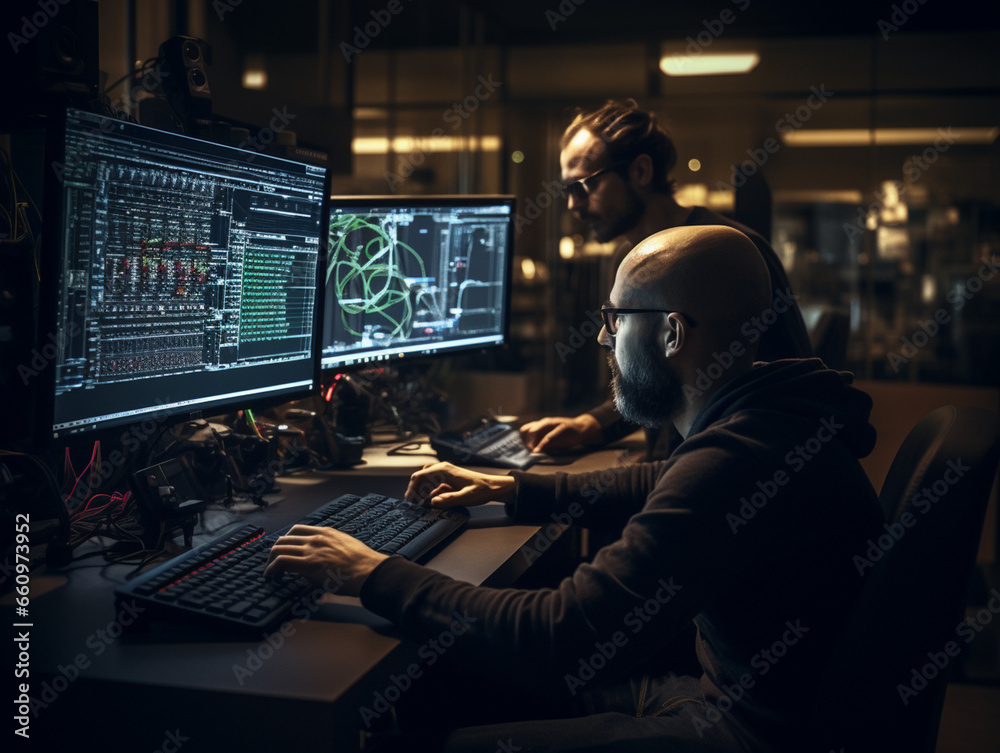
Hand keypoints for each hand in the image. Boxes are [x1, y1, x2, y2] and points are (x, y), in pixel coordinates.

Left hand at [264, 524, 387, 596]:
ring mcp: (311, 550)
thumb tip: (325, 558)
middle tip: (274, 563)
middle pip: (285, 538)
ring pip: (279, 548)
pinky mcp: (308, 564)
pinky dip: (271, 569)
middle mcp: (316, 538)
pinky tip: (270, 576)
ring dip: (271, 560)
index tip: (285, 550)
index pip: (298, 530)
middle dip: (276, 551)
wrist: (369, 571)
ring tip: (271, 572)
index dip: (287, 540)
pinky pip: (281, 561)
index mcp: (326, 533)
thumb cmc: (363, 565)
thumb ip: (332, 548)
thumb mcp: (346, 547)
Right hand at [405, 461, 514, 507]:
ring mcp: (445, 473)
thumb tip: (433, 501)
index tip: (409, 500)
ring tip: (417, 502)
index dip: (412, 488)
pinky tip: (429, 501)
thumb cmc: (481, 490)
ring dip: (420, 489)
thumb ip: (449, 499)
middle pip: (420, 476)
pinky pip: (433, 483)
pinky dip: (428, 491)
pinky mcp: (448, 479)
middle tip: (411, 503)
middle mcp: (443, 468)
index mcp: (444, 470)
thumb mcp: (466, 497)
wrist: (492, 487)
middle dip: (414, 489)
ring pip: (425, 479)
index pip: (420, 476)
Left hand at [519, 414, 601, 453]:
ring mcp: (552, 423)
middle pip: (527, 429)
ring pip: (536, 430)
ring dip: (531, 441)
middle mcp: (544, 422)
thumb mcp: (551, 439)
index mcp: (541, 425)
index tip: (521, 448)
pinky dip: (542, 443)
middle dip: (524, 441)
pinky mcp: (561, 427)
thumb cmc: (565, 435)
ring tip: (530, 450)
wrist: (581, 428)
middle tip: (526, 450)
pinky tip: (538, 450)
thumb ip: (542, 443)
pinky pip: (549, 435)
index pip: (524, 429)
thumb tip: (530, 452)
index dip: (521, 439)